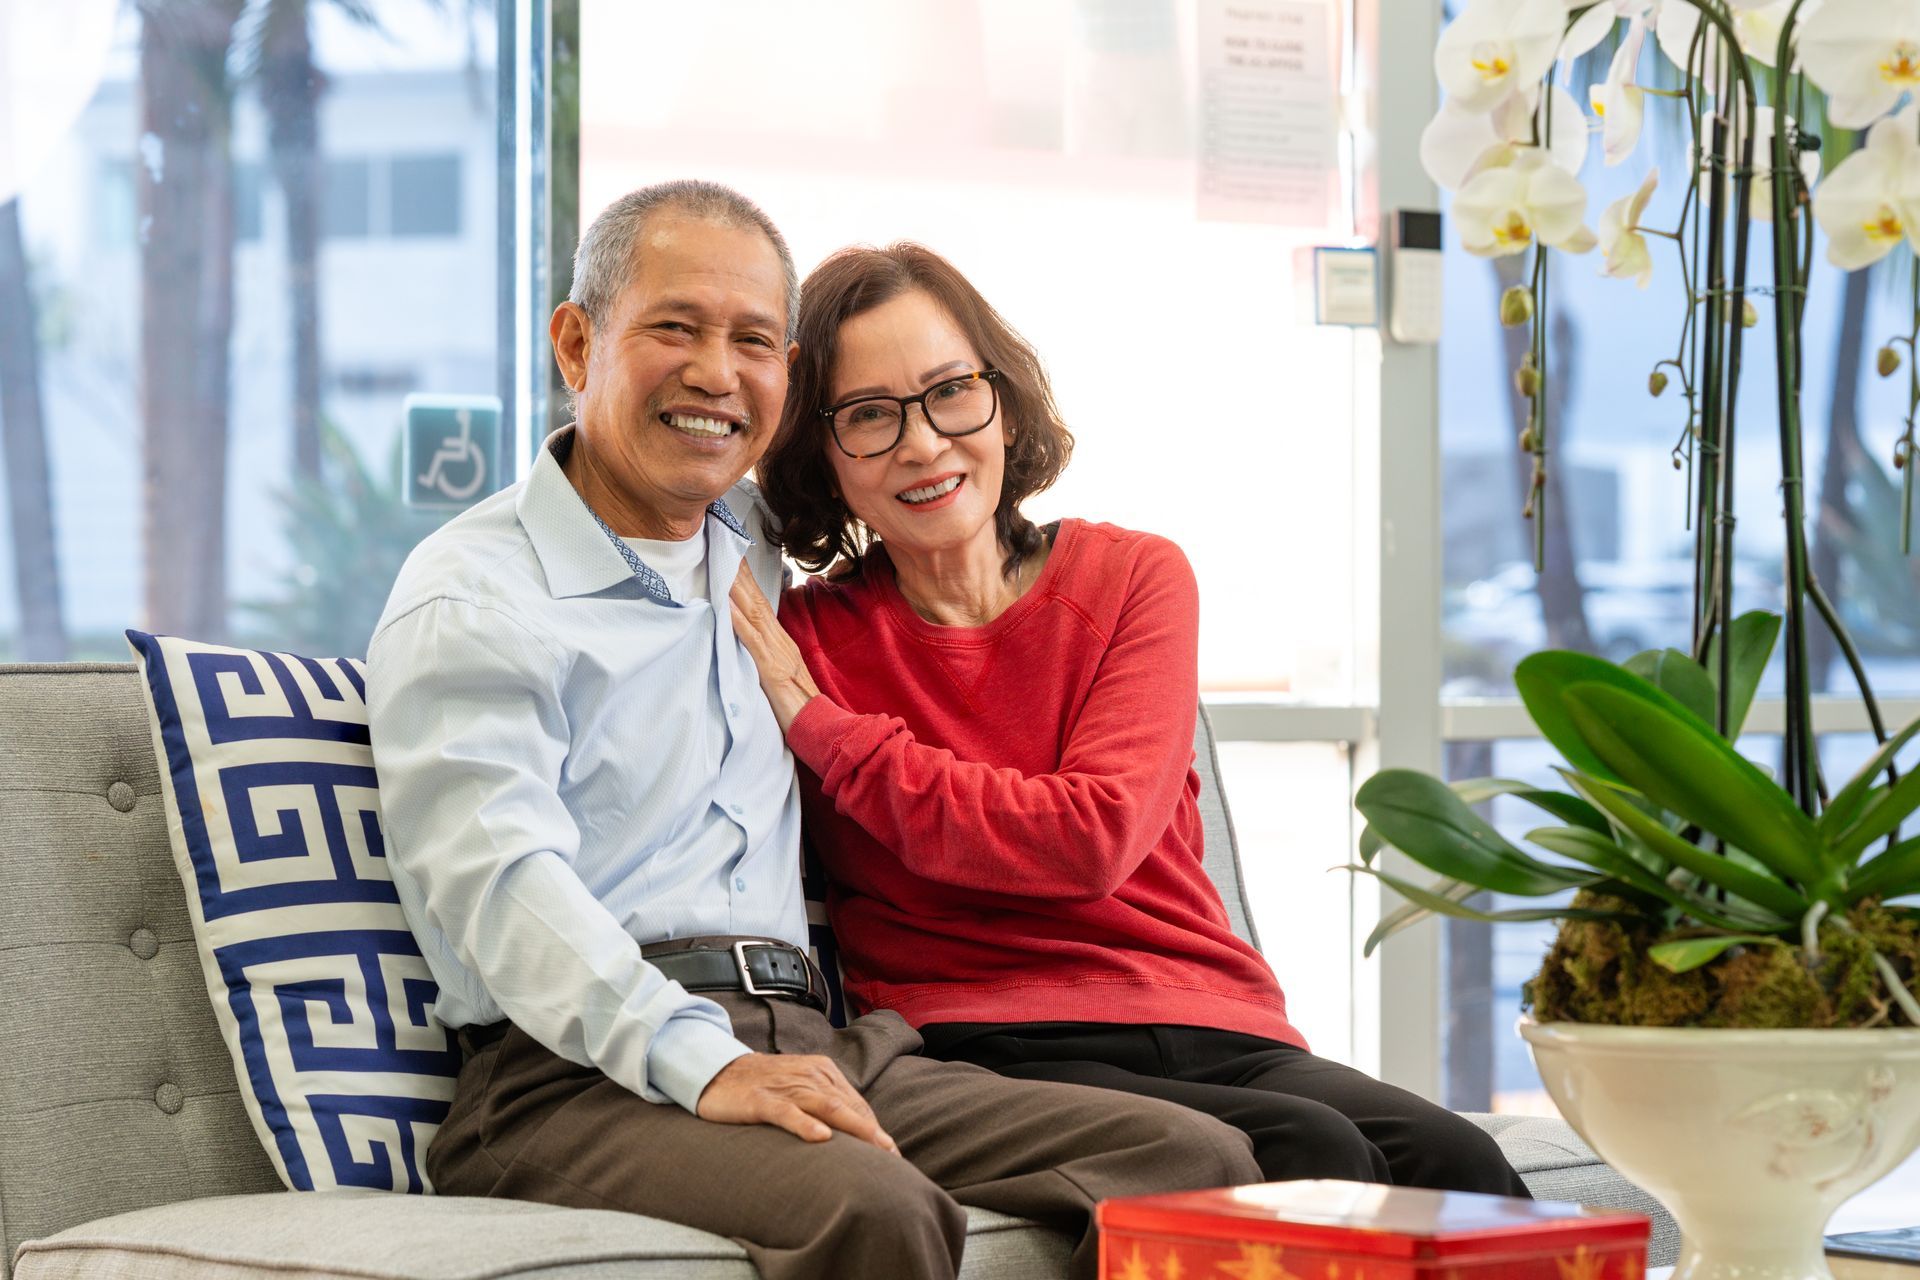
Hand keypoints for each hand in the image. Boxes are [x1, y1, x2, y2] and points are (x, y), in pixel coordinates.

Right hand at [696, 1051, 898, 1152]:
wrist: (715, 1071)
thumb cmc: (762, 1084)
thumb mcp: (799, 1088)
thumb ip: (824, 1103)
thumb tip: (853, 1133)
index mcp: (821, 1071)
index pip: (855, 1103)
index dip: (874, 1129)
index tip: (891, 1154)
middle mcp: (808, 1075)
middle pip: (848, 1106)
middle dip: (872, 1133)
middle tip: (892, 1157)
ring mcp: (785, 1087)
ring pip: (826, 1107)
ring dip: (853, 1129)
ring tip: (874, 1149)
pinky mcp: (761, 1100)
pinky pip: (787, 1112)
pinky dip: (805, 1124)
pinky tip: (821, 1137)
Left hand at [729, 560, 820, 732]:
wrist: (822, 729)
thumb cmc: (800, 708)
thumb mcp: (780, 677)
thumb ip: (767, 658)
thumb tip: (747, 643)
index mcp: (783, 644)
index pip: (762, 606)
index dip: (748, 582)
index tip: (734, 558)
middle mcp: (782, 644)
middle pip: (758, 602)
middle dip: (740, 575)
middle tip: (724, 547)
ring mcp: (778, 656)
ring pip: (755, 615)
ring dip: (737, 590)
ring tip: (721, 567)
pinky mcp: (772, 672)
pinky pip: (754, 644)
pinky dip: (739, 624)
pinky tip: (726, 608)